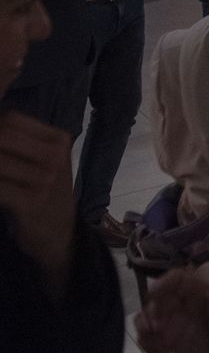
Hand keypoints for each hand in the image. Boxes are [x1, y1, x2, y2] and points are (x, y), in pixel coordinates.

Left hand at [0, 109, 76, 301]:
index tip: (1, 149)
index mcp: (58, 139)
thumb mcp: (41, 160)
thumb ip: (18, 141)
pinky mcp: (31, 202)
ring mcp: (46, 178)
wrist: (58, 232)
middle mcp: (56, 155)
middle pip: (3, 135)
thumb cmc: (43, 191)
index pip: (11, 120)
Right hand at [135, 268, 208, 352]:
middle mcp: (180, 303)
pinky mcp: (164, 337)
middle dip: (149, 311)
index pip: (178, 278)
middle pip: (155, 298)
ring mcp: (170, 320)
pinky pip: (148, 339)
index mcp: (197, 291)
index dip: (164, 281)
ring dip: (145, 330)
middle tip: (155, 328)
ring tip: (161, 344)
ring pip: (145, 318)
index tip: (154, 293)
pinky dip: (150, 346)